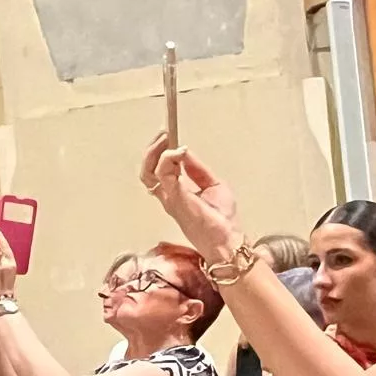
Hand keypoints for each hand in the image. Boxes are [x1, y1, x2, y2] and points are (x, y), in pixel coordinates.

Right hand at [140, 133, 240, 263]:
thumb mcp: (212, 185)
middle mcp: (168, 197)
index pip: (158, 171)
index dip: (159, 153)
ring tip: (167, 139)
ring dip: (156, 152)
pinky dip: (168, 159)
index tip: (168, 136)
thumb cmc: (222, 220)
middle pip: (147, 171)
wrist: (228, 240)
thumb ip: (197, 169)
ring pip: (148, 173)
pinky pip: (163, 175)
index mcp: (175, 194)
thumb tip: (185, 151)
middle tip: (164, 134)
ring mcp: (169, 199)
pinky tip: (179, 152)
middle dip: (153, 149)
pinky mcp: (176, 199)